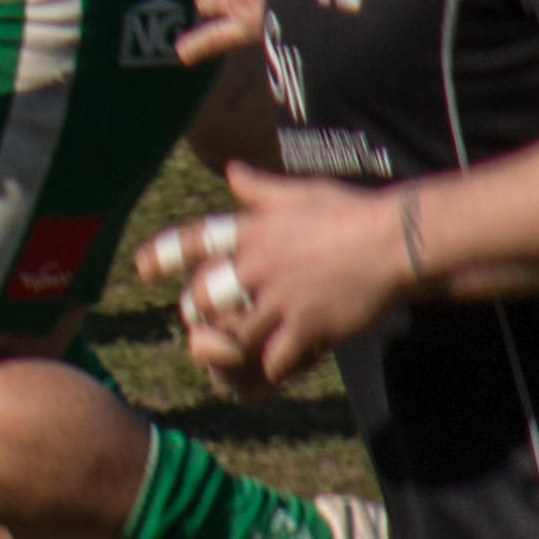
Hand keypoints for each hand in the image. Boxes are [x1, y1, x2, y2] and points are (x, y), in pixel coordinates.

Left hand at [135, 166, 409, 390]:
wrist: (397, 241)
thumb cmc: (352, 212)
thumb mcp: (299, 192)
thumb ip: (260, 188)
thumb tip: (232, 170)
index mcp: (250, 230)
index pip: (194, 241)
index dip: (164, 255)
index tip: (141, 269)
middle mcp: (255, 265)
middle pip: (204, 300)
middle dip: (201, 315)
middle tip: (205, 322)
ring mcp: (279, 299)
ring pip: (235, 336)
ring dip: (236, 347)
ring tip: (241, 351)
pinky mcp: (307, 327)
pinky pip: (274, 361)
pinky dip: (272, 369)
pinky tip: (280, 366)